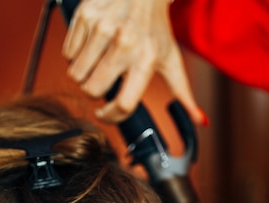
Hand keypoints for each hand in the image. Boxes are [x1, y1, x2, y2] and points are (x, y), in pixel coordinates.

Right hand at [62, 0, 204, 123]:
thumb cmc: (155, 27)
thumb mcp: (171, 58)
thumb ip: (183, 93)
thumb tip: (201, 121)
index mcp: (146, 58)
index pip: (123, 104)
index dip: (110, 116)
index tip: (104, 114)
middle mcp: (125, 43)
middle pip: (92, 91)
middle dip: (93, 92)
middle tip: (103, 79)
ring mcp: (102, 28)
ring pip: (75, 75)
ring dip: (82, 74)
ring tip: (97, 61)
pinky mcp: (86, 15)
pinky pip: (67, 54)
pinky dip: (75, 55)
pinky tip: (90, 45)